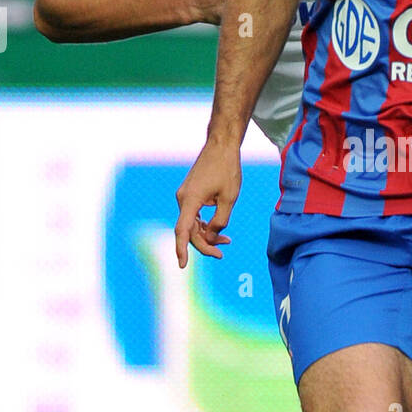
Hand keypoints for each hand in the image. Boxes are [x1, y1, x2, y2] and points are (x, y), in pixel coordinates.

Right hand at [175, 138, 241, 266]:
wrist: (221, 146)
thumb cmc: (227, 169)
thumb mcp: (229, 198)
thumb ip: (219, 221)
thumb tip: (210, 238)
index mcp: (190, 200)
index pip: (182, 231)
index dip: (182, 249)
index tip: (182, 265)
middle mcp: (183, 199)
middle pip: (188, 231)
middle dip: (204, 244)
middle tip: (222, 254)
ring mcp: (185, 196)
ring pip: (192, 224)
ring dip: (207, 234)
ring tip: (227, 241)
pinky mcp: (190, 193)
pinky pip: (194, 215)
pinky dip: (205, 224)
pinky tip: (219, 230)